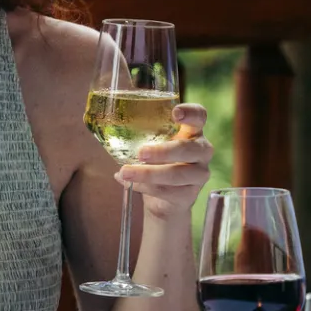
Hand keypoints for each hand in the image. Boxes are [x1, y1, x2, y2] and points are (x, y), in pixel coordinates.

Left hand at [119, 103, 213, 222]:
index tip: (175, 113)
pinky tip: (132, 184)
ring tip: (125, 172)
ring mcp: (199, 174)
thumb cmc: (158, 161)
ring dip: (148, 174)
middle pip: (188, 149)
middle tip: (141, 153)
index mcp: (193, 131)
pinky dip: (146, 188)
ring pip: (177, 174)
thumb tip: (109, 127)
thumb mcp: (153, 143)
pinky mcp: (190, 194)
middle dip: (163, 151)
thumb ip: (140, 134)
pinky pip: (168, 192)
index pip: (199, 116)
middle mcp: (201, 151)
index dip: (191, 113)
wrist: (165, 197)